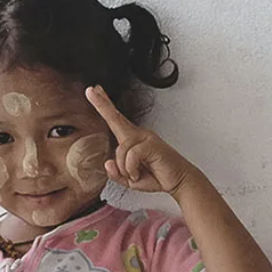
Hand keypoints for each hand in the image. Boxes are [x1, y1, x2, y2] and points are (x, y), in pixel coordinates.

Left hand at [85, 84, 199, 195]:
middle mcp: (139, 135)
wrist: (181, 181)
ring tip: (136, 175)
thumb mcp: (130, 180)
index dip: (104, 105)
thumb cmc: (159, 177)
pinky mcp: (151, 144)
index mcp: (134, 140)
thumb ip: (117, 173)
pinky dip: (131, 169)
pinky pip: (131, 155)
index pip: (116, 119)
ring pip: (121, 149)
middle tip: (91, 90)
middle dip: (102, 104)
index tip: (95, 91)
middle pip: (115, 118)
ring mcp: (146, 138)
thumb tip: (108, 163)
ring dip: (125, 168)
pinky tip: (138, 174)